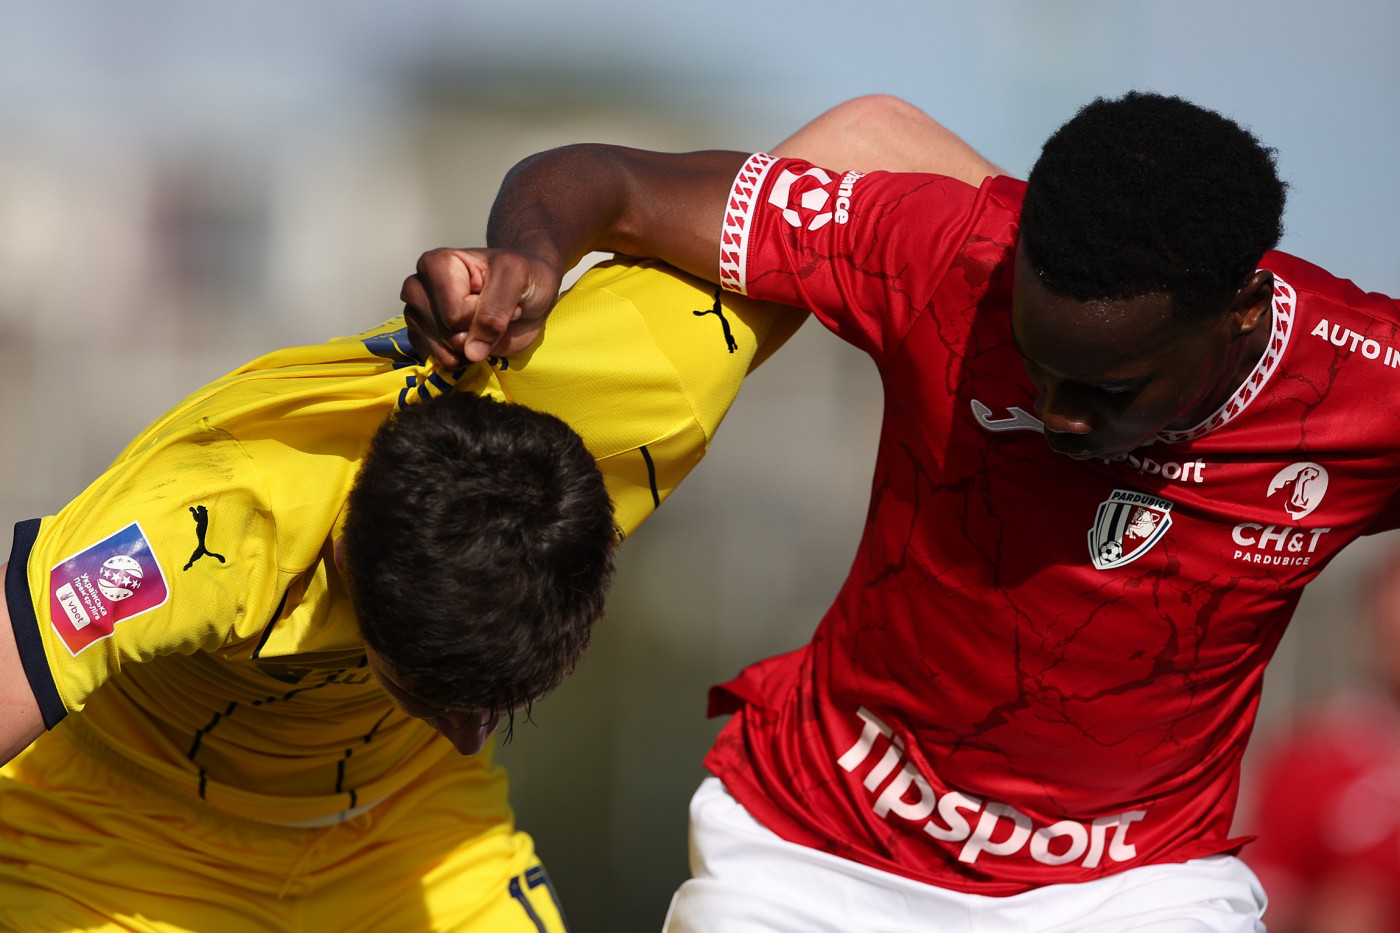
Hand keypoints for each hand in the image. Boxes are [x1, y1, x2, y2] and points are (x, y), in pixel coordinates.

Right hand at [401, 248, 563, 368]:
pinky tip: (475, 341)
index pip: (454, 312)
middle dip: (477, 332)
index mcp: (436, 264)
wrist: (528, 294)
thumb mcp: (517, 277)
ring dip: (472, 349)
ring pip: (441, 352)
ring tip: (483, 326)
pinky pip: (440, 363)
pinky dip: (464, 360)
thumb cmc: (522, 278)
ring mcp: (417, 315)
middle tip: (492, 312)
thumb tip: (471, 351)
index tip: (502, 296)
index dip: (483, 314)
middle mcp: (418, 288)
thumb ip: (496, 308)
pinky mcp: (423, 339)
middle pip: (445, 333)